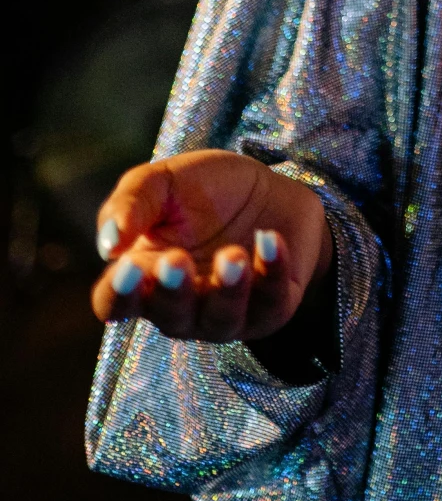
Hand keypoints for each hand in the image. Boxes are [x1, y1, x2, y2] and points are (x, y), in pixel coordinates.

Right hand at [91, 149, 332, 343]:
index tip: (129, 267)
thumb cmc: (203, 189)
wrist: (268, 187)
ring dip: (226, 289)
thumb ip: (131, 203)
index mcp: (144, 279)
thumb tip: (109, 243)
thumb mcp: (163, 181)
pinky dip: (272, 271)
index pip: (114, 304)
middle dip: (173, 291)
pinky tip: (271, 239)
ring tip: (233, 254)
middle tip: (178, 259)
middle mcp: (180, 307)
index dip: (118, 293)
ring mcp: (225, 315)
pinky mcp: (270, 309)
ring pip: (221, 319)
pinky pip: (271, 303)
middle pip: (169, 316)